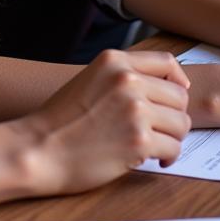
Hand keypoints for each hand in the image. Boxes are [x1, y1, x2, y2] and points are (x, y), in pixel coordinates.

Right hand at [16, 50, 190, 195]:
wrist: (38, 149)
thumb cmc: (61, 120)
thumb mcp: (90, 79)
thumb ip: (122, 77)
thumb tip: (164, 88)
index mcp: (114, 61)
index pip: (168, 63)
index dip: (178, 82)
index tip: (175, 97)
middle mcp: (127, 80)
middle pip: (180, 96)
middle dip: (173, 116)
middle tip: (160, 130)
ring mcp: (134, 110)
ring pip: (181, 123)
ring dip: (172, 137)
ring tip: (154, 145)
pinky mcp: (138, 141)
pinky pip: (174, 148)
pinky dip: (167, 157)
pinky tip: (151, 160)